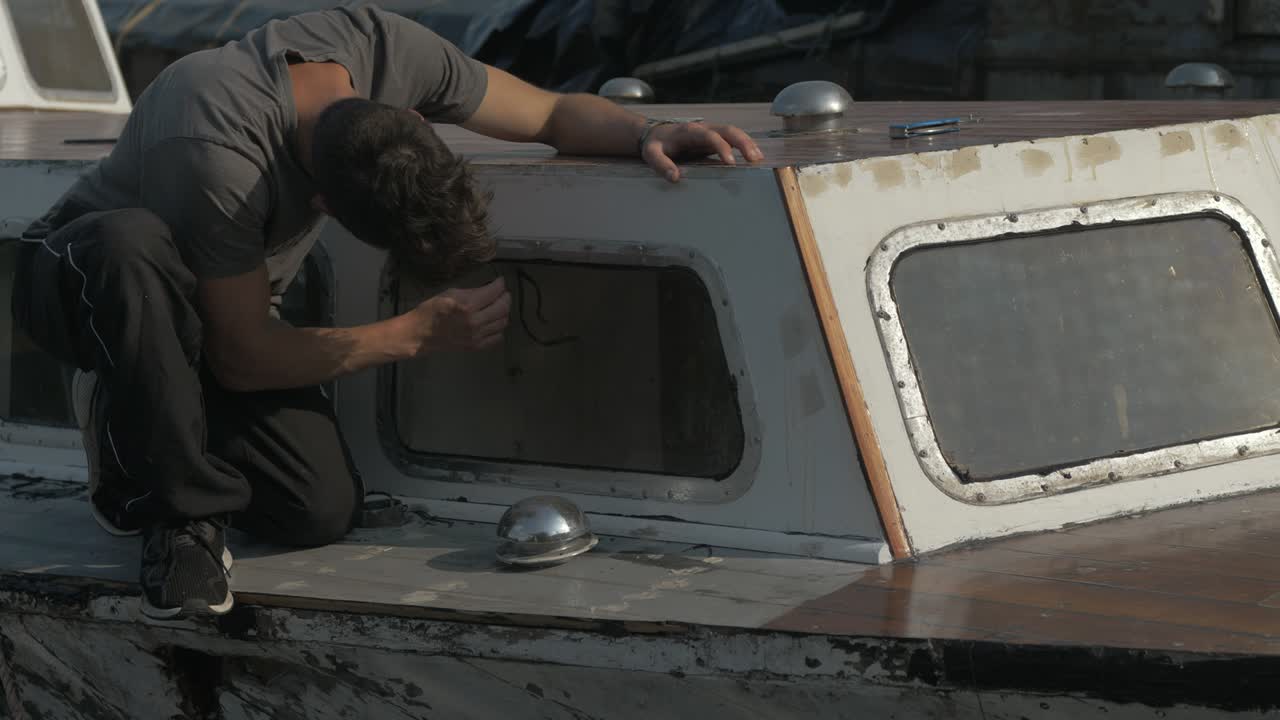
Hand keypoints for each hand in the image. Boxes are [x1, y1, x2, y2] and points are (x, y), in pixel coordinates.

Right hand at [405, 277, 510, 354]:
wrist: (421, 334)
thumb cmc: (432, 309)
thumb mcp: (451, 293)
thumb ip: (472, 292)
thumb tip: (489, 289)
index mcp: (468, 305)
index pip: (494, 292)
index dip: (500, 284)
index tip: (500, 282)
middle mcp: (476, 321)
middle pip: (503, 307)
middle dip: (506, 297)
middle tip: (503, 294)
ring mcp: (477, 336)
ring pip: (503, 322)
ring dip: (504, 312)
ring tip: (498, 307)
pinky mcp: (476, 346)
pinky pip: (498, 337)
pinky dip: (499, 328)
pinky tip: (493, 322)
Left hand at [641, 122, 764, 182]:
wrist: (654, 133)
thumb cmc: (655, 145)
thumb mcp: (652, 154)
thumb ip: (662, 164)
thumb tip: (675, 177)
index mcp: (689, 131)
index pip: (710, 136)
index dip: (721, 148)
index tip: (730, 162)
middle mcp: (703, 128)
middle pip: (728, 130)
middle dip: (743, 142)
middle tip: (754, 158)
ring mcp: (710, 132)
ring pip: (733, 133)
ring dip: (747, 143)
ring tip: (759, 158)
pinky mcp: (713, 138)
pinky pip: (732, 139)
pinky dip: (744, 145)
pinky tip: (754, 156)